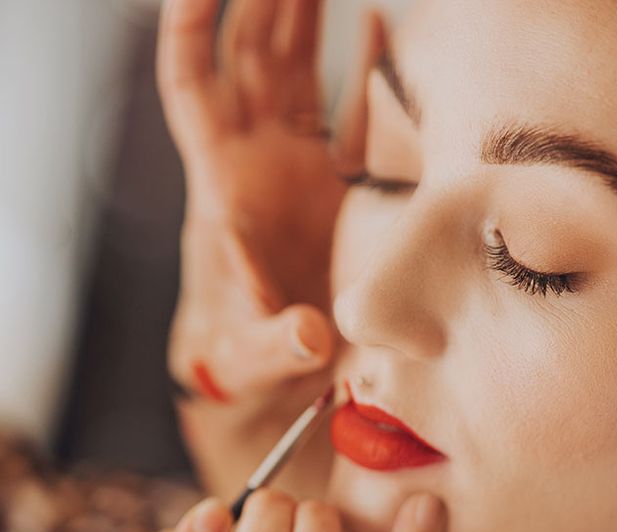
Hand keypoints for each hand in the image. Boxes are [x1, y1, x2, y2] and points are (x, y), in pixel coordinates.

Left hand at [158, 0, 384, 402]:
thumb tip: (309, 335)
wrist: (265, 364)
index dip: (191, 30)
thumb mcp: (251, 358)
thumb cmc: (243, 358)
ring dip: (306, 13)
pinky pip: (347, 111)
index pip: (193, 86)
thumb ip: (275, 345)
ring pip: (295, 69)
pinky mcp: (332, 183)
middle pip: (251, 56)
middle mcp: (258, 162)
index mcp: (224, 186)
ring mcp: (296, 166)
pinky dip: (362, 68)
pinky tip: (378, 27)